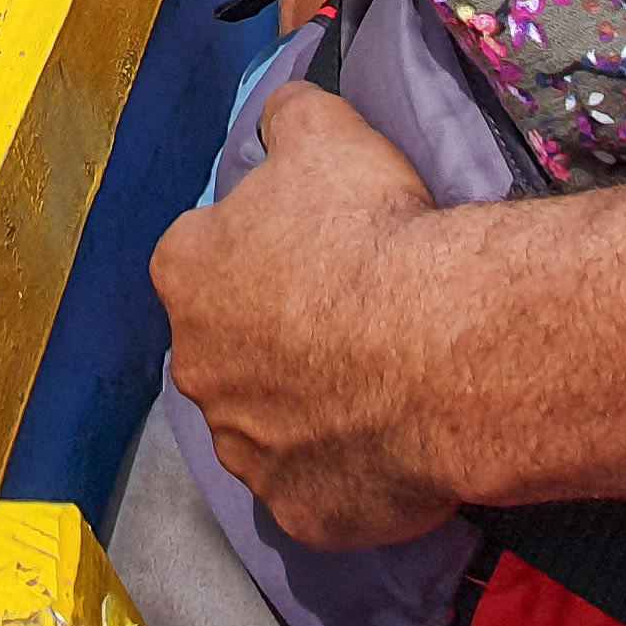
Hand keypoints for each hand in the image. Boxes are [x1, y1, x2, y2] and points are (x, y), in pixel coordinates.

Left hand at [151, 83, 468, 545]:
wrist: (437, 349)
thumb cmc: (370, 232)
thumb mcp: (326, 133)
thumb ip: (289, 117)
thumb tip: (280, 114)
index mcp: (188, 273)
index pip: (200, 255)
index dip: (254, 251)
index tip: (307, 251)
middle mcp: (196, 366)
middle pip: (226, 346)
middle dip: (271, 337)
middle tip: (345, 322)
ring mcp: (243, 449)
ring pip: (263, 424)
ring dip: (302, 409)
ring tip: (375, 387)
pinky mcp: (295, 511)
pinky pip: (313, 490)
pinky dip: (341, 473)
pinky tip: (387, 444)